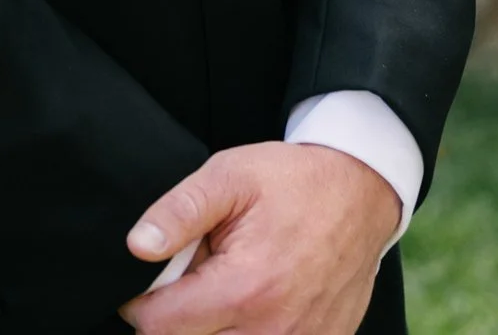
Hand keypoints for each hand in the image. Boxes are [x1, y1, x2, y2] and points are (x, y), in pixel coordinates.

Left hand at [120, 141, 399, 333]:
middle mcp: (273, 332)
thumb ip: (179, 212)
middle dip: (175, 320)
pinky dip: (244, 332)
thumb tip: (136, 247)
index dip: (139, 304)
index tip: (146, 283)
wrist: (361, 195)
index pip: (159, 327)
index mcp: (244, 289)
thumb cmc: (291, 182)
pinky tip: (249, 304)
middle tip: (192, 278)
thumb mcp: (229, 177)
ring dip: (210, 329)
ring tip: (220, 290)